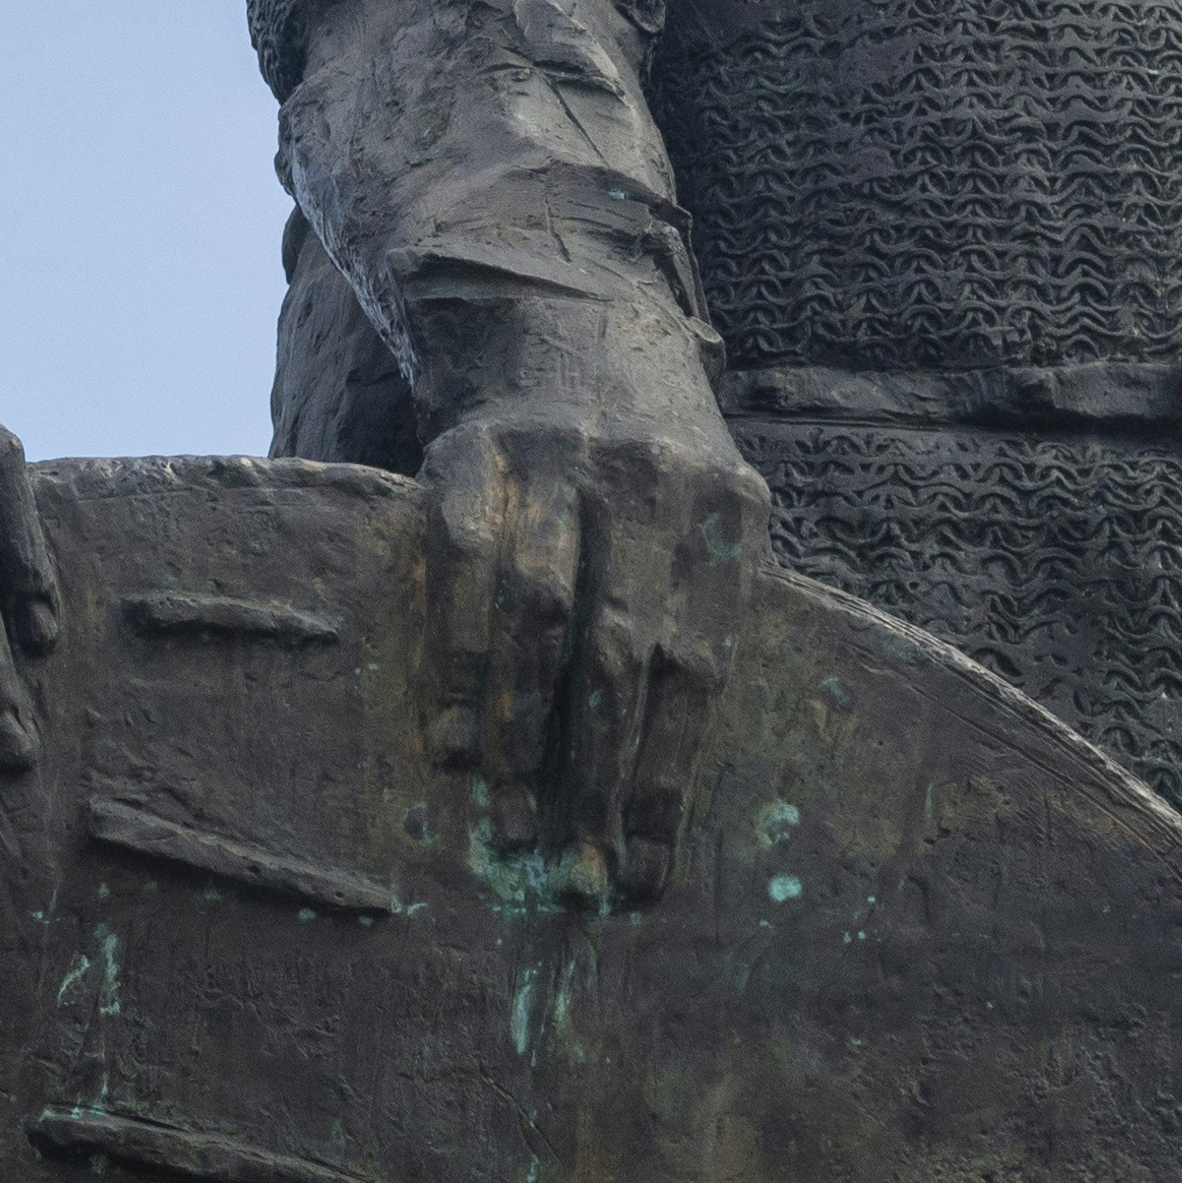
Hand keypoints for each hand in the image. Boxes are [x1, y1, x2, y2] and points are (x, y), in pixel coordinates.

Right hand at [421, 403, 768, 898]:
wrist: (574, 308)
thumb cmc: (652, 456)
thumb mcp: (711, 510)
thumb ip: (696, 612)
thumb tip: (656, 788)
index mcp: (728, 509)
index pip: (700, 667)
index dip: (669, 778)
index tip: (646, 874)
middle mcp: (650, 479)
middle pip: (620, 652)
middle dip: (598, 776)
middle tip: (575, 871)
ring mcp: (558, 458)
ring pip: (538, 615)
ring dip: (521, 734)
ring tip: (507, 824)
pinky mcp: (472, 446)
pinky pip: (461, 564)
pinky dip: (457, 659)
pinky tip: (452, 739)